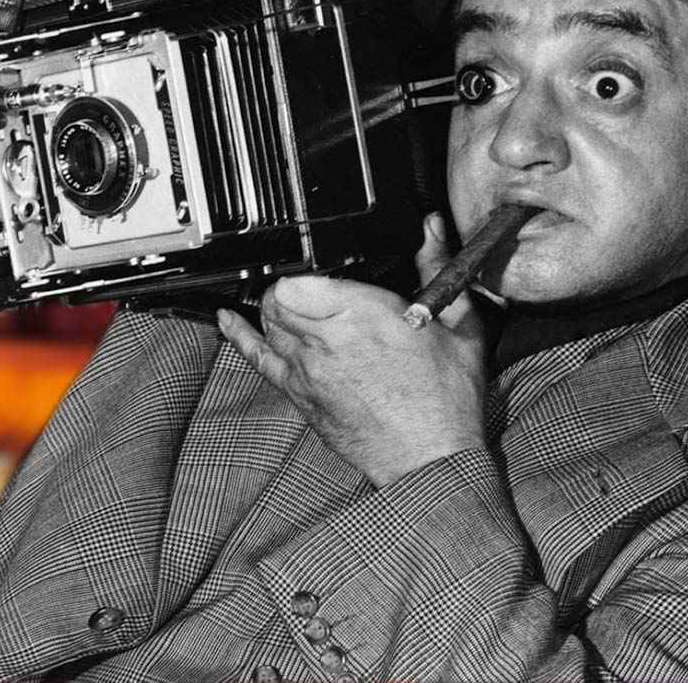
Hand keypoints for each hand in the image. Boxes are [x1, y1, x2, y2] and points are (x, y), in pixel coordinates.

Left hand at [217, 213, 488, 486]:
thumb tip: (435, 228)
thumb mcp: (459, 327)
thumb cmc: (446, 401)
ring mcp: (308, 369)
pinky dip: (239, 335)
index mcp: (365, 314)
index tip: (322, 270)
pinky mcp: (300, 395)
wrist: (430, 459)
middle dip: (287, 285)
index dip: (307, 270)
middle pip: (278, 296)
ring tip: (285, 302)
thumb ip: (439, 268)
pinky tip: (228, 319)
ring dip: (273, 308)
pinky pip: (258, 358)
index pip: (301, 278)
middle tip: (306, 285)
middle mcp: (328, 338)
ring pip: (267, 323)